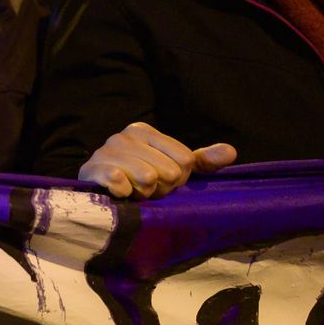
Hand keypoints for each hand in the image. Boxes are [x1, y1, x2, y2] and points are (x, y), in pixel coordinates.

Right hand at [79, 122, 236, 199]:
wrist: (97, 192)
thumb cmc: (139, 179)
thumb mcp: (173, 168)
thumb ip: (202, 160)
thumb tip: (231, 152)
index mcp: (143, 131)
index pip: (185, 159)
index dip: (178, 178)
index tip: (163, 180)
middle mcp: (123, 136)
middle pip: (168, 171)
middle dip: (160, 188)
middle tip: (146, 189)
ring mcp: (105, 151)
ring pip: (146, 178)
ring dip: (143, 194)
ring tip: (133, 191)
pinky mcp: (91, 169)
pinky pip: (119, 181)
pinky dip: (124, 192)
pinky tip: (119, 192)